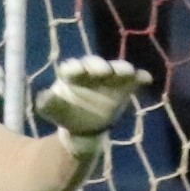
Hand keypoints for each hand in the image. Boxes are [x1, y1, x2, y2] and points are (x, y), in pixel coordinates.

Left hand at [33, 54, 152, 139]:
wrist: (83, 126)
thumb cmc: (66, 113)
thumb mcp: (53, 110)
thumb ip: (48, 104)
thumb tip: (43, 98)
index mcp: (71, 74)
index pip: (72, 67)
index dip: (75, 68)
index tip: (78, 72)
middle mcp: (90, 71)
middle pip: (94, 64)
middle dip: (99, 66)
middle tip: (105, 71)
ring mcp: (108, 77)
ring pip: (115, 68)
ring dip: (121, 68)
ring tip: (128, 72)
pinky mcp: (123, 86)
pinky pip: (133, 79)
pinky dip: (140, 77)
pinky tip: (146, 78)